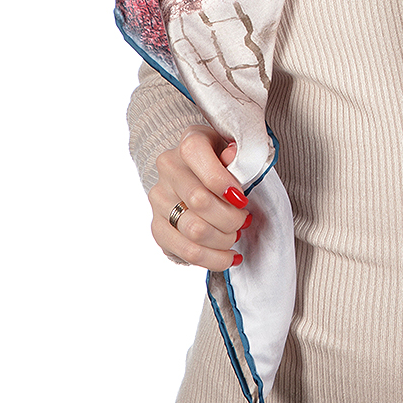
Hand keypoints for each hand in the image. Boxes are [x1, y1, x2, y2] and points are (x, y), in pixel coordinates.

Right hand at [148, 124, 250, 269]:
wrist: (197, 172)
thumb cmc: (224, 162)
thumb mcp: (236, 151)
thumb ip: (237, 155)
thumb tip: (231, 154)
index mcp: (189, 143)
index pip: (197, 156)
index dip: (223, 182)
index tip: (242, 199)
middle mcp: (168, 168)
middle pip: (199, 201)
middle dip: (230, 218)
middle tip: (244, 220)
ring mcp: (159, 198)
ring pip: (194, 230)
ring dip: (223, 240)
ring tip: (236, 236)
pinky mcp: (158, 226)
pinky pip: (185, 251)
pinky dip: (213, 259)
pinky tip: (229, 257)